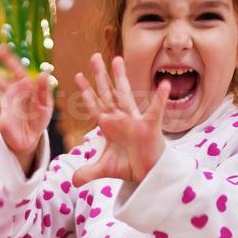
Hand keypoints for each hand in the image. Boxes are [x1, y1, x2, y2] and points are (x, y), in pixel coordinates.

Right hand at [0, 44, 53, 169]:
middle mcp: (10, 94)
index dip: (8, 60)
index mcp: (23, 87)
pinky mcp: (3, 122)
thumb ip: (44, 90)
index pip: (16, 70)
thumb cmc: (38, 118)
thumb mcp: (46, 104)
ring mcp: (4, 106)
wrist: (31, 138)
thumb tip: (44, 74)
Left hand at [73, 53, 167, 186]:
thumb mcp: (104, 170)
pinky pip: (155, 111)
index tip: (78, 76)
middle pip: (107, 93)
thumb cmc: (128, 165)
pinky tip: (164, 85)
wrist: (147, 174)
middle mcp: (120, 119)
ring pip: (126, 95)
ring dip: (121, 77)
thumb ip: (88, 172)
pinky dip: (160, 99)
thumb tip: (73, 181)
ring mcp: (135, 121)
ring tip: (118, 59)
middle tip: (93, 56)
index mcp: (109, 126)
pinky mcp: (150, 127)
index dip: (85, 92)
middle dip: (100, 76)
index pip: (94, 105)